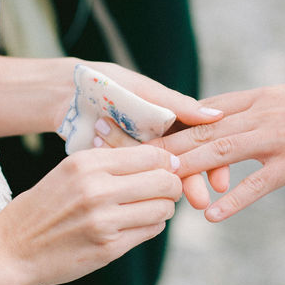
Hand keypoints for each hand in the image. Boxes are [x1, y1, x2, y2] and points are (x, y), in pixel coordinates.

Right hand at [0, 145, 182, 284]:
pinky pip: (151, 231)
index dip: (165, 163)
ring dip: (162, 209)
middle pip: (163, 181)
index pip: (150, 155)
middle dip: (170, 186)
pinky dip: (150, 226)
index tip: (163, 170)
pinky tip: (134, 225)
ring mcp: (104, 220)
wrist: (9, 250)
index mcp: (86, 163)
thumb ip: (108, 164)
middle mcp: (97, 189)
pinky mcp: (108, 248)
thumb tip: (159, 161)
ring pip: (162, 208)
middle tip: (164, 191)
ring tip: (146, 209)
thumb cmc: (41, 209)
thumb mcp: (68, 172)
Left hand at [82, 60, 229, 208]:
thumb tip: (216, 115)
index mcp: (169, 120)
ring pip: (156, 174)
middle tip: (200, 201)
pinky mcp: (114, 166)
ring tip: (172, 201)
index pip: (197, 144)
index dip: (211, 162)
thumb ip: (179, 106)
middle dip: (191, 182)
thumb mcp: (145, 91)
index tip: (220, 181)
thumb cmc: (108, 83)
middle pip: (180, 164)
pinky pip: (127, 175)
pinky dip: (133, 182)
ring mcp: (135, 154)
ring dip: (166, 188)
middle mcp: (155, 138)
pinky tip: (136, 190)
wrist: (64, 92)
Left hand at [152, 83, 284, 221]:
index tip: (143, 135)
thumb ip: (254, 112)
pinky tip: (212, 216)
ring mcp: (279, 137)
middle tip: (136, 161)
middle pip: (205, 129)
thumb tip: (220, 124)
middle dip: (168, 145)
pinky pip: (258, 184)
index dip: (173, 123)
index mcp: (259, 98)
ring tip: (163, 184)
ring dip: (190, 169)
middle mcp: (263, 113)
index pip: (206, 110)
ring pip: (223, 151)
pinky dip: (234, 200)